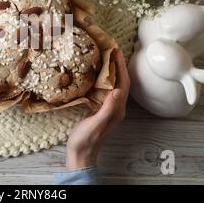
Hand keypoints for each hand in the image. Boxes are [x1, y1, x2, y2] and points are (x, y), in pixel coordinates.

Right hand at [66, 49, 129, 169]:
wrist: (80, 154)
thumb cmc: (86, 140)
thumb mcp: (96, 124)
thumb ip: (107, 109)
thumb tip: (118, 90)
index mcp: (117, 110)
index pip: (124, 84)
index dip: (121, 67)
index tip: (116, 51)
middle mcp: (116, 107)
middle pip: (120, 82)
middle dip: (118, 65)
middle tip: (110, 48)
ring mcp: (108, 108)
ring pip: (113, 84)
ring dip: (111, 70)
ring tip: (104, 55)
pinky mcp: (100, 108)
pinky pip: (104, 89)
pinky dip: (102, 78)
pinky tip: (95, 72)